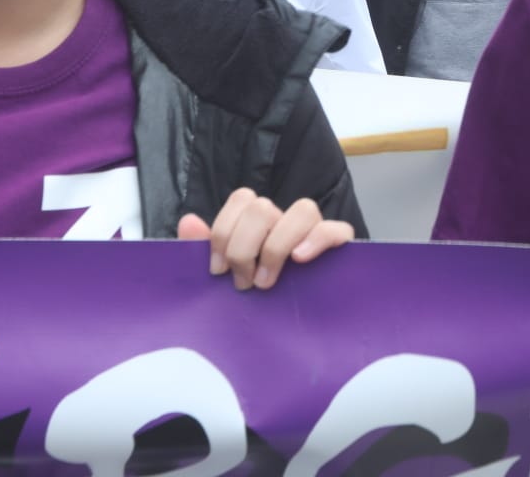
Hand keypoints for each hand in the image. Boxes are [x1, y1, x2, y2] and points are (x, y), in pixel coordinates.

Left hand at [177, 189, 353, 290]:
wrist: (301, 329)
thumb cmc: (260, 296)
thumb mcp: (230, 274)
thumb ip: (207, 249)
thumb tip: (189, 222)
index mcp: (261, 223)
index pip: (243, 199)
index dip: (224, 230)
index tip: (217, 269)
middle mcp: (287, 220)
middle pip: (263, 207)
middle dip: (244, 248)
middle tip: (242, 284)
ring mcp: (316, 230)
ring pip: (303, 209)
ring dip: (276, 248)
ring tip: (265, 282)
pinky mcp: (341, 246)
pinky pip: (335, 230)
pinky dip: (315, 240)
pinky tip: (299, 262)